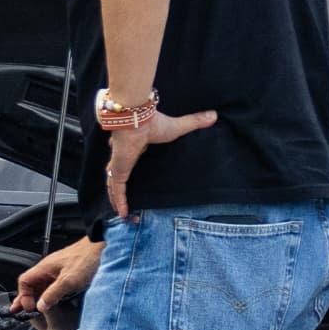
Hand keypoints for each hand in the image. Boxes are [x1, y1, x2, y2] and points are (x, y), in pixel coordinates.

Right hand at [14, 235, 100, 325]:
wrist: (104, 247)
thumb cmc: (88, 258)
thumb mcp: (69, 280)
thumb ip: (53, 294)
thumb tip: (40, 306)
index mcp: (45, 267)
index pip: (24, 282)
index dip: (24, 296)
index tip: (30, 308)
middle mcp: (49, 268)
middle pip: (32, 284)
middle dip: (26, 298)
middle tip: (21, 311)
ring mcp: (58, 270)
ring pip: (43, 285)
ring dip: (38, 297)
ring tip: (35, 309)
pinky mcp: (68, 272)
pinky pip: (53, 284)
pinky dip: (49, 294)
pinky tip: (53, 300)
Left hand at [97, 91, 215, 216]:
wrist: (137, 120)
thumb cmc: (154, 122)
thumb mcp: (178, 126)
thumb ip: (194, 122)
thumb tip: (214, 115)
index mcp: (133, 147)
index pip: (128, 159)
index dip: (128, 167)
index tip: (133, 173)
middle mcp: (123, 157)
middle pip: (117, 175)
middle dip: (119, 188)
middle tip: (124, 200)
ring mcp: (119, 165)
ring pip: (114, 185)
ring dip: (117, 199)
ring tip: (122, 213)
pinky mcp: (118, 171)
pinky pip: (117, 190)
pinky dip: (119, 201)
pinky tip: (122, 213)